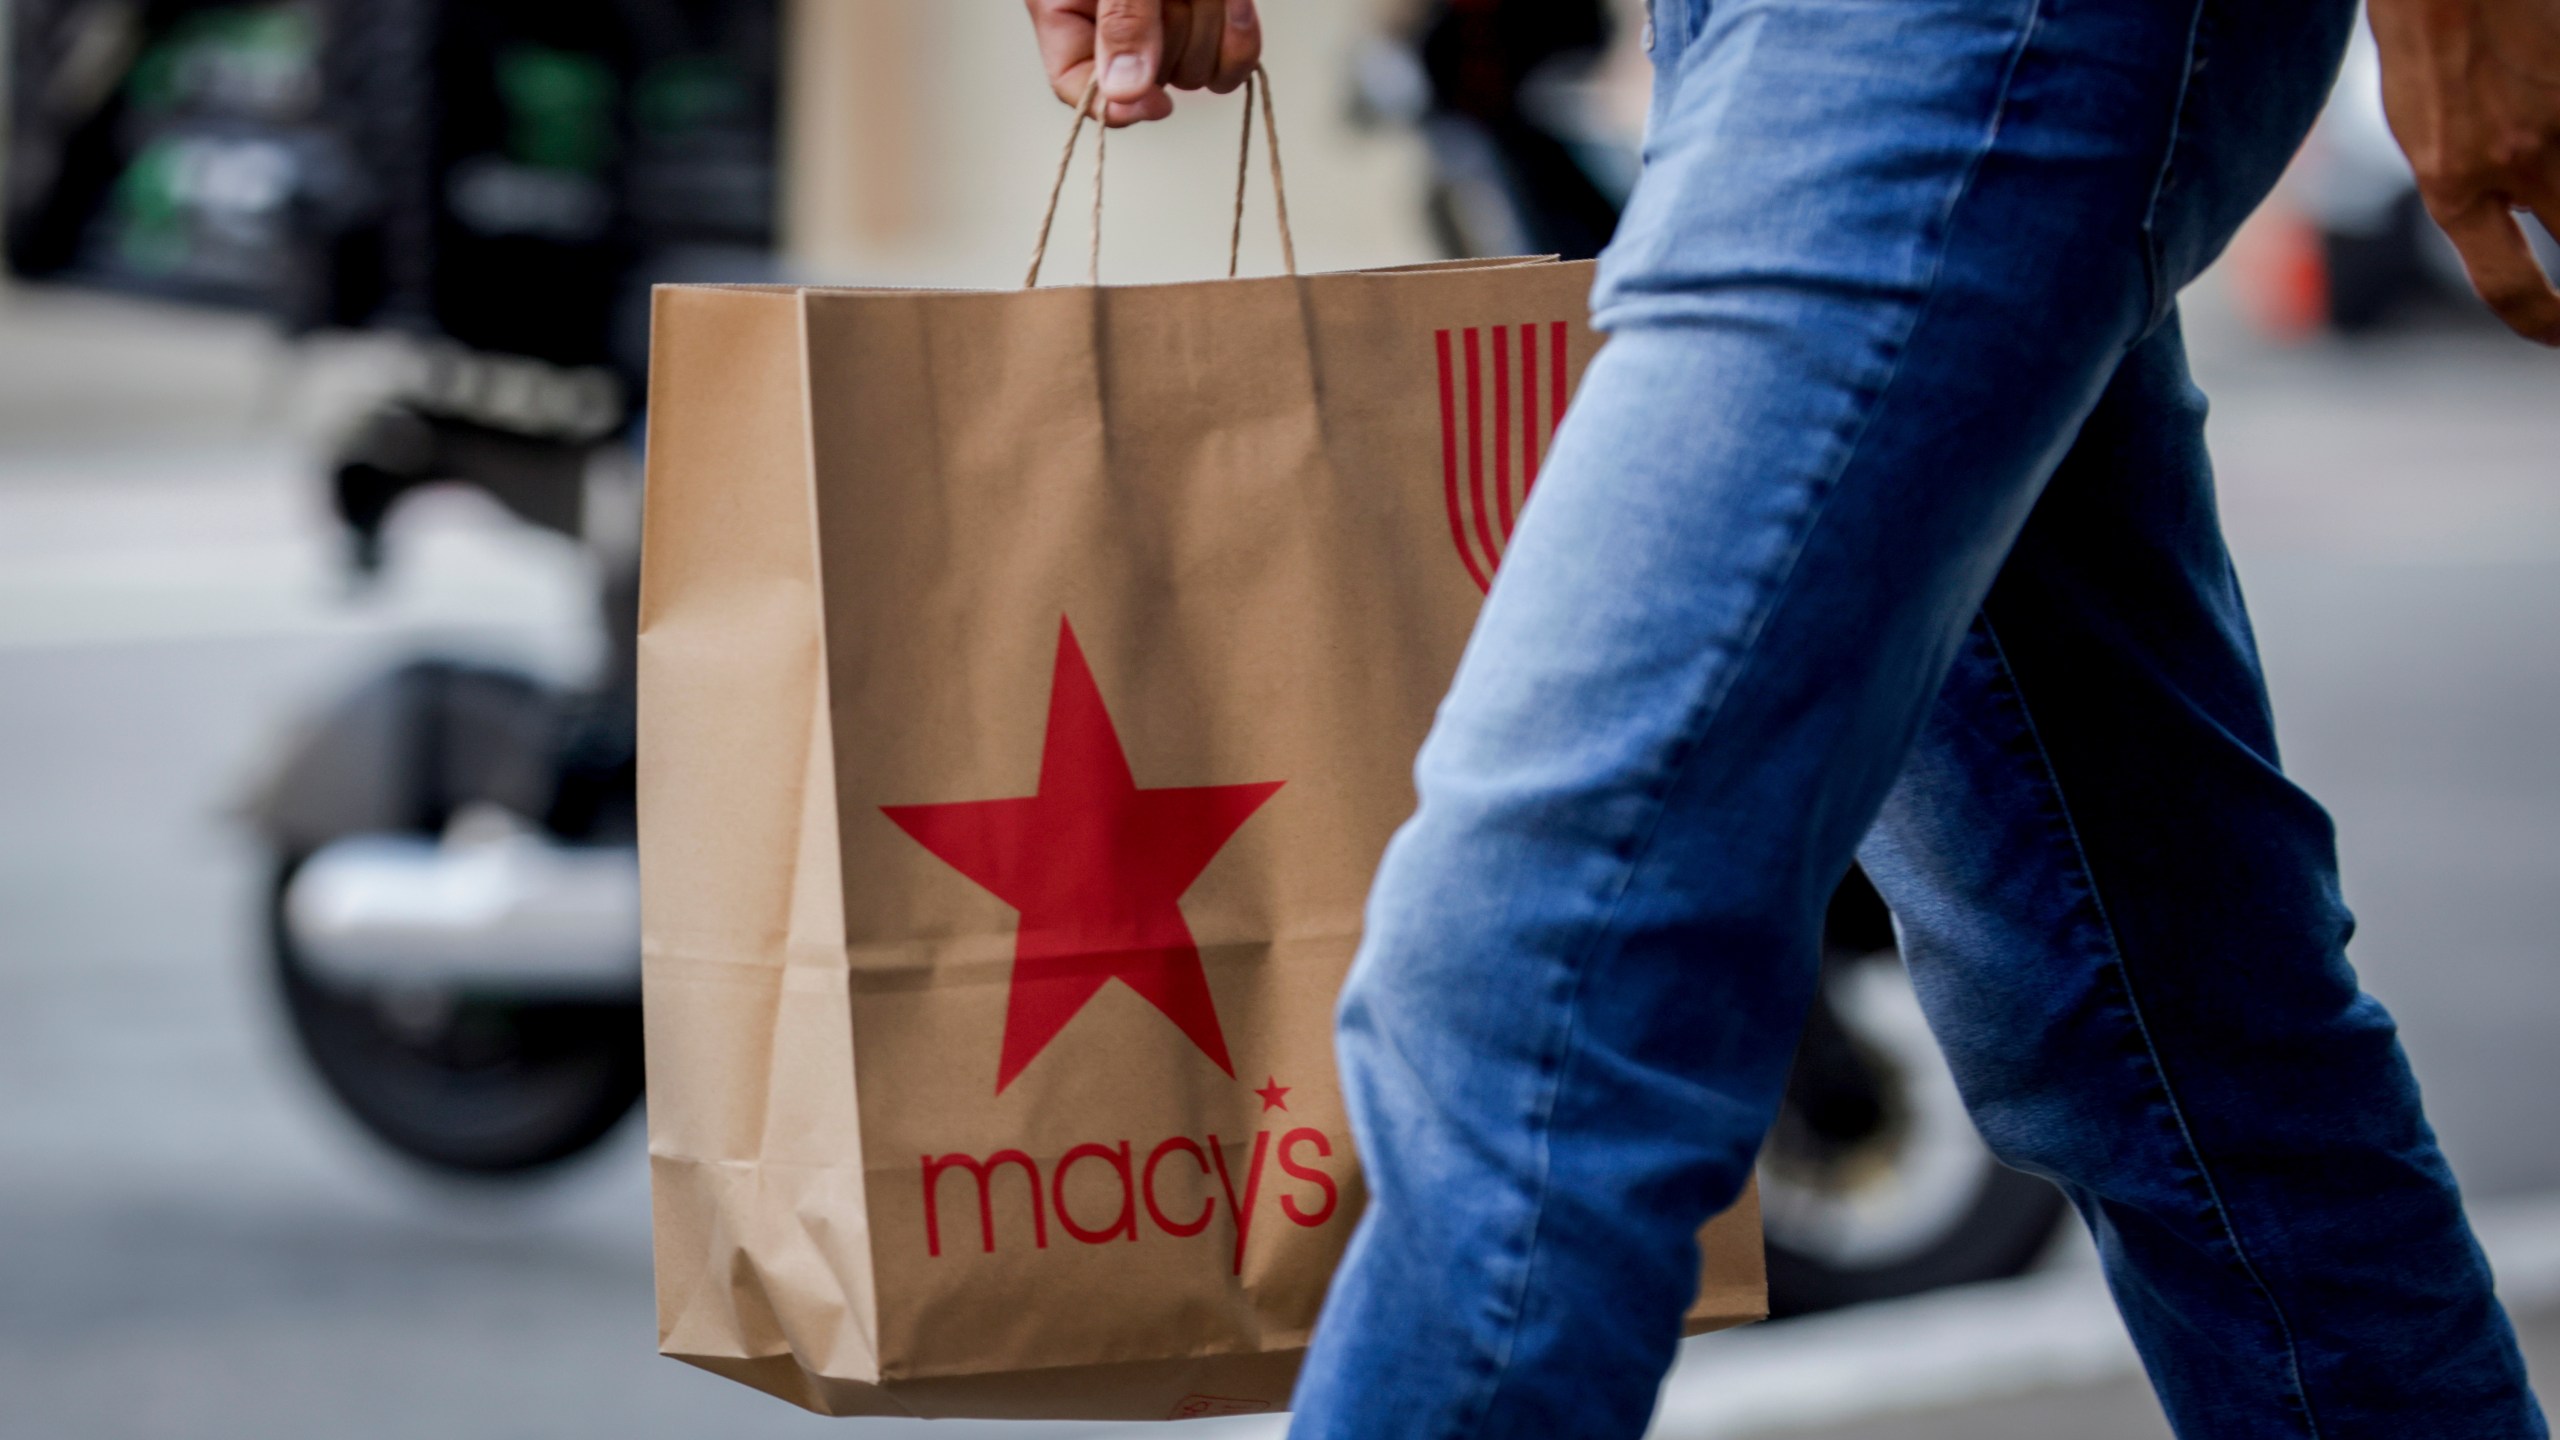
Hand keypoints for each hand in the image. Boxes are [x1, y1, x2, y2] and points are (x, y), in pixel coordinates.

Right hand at [1026, 0, 1260, 126]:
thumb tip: (1125, 91)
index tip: (1158, 105)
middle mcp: (1113, 22)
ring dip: (1211, 20)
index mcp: (1066, 6)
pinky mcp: (1210, 20)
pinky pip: (1232, 58)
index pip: (1074, 84)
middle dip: (1177, 33)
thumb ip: (1122, 20)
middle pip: (1149, 77)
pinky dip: (1238, 29)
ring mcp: (1165, 23)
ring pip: (1197, 69)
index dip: (1116, 109)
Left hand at [2371, 0, 2559, 343]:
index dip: (2542, 322)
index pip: (2507, 286)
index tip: (2559, 333)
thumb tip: (2519, 216)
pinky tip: (2549, 116)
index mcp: (2454, 185)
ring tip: (2547, 178)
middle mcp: (2517, 161)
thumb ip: (2467, 186)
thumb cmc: (2425, 49)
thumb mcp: (2423, 138)